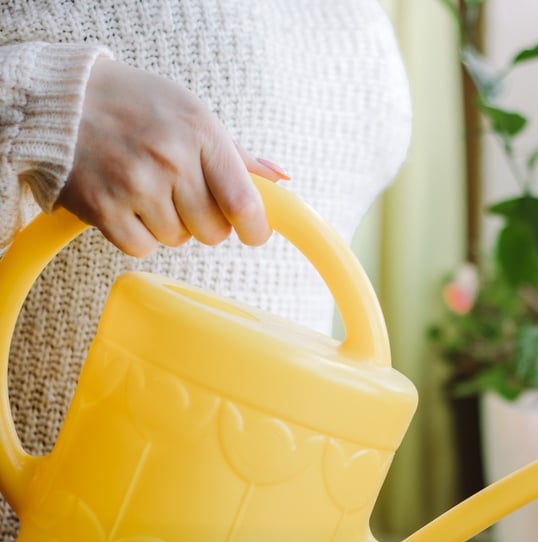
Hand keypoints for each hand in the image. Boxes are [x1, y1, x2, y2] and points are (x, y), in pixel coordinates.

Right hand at [56, 57, 288, 256]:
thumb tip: (280, 181)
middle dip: (208, 224)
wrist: (58, 99)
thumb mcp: (192, 113)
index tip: (255, 233)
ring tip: (148, 191)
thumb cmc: (134, 104)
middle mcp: (171, 159)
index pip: (244, 202)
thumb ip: (236, 154)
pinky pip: (141, 248)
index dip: (256, 228)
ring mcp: (135, 185)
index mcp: (201, 133)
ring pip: (178, 240)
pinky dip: (138, 236)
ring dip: (170, 226)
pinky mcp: (103, 208)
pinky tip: (127, 205)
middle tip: (187, 200)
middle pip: (214, 230)